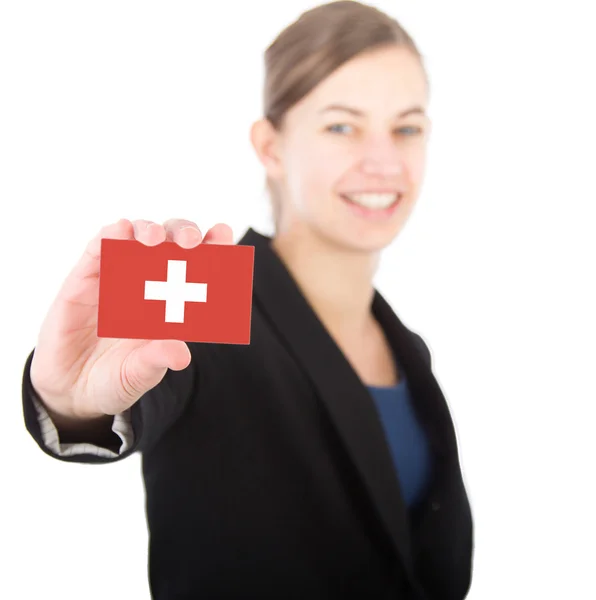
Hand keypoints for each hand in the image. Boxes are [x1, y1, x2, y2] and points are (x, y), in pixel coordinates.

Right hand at [29, 218, 233, 423]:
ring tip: (154, 238)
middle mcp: (150, 284)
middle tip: (190, 242)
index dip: (214, 249)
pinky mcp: (86, 277)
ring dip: (149, 230)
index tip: (224, 234)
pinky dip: (111, 234)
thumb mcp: (138, 375)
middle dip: (184, 234)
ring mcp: (118, 277)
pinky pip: (99, 248)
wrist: (71, 390)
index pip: (200, 268)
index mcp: (175, 304)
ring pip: (138, 237)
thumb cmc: (115, 378)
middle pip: (172, 243)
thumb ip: (157, 360)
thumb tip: (181, 356)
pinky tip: (120, 230)